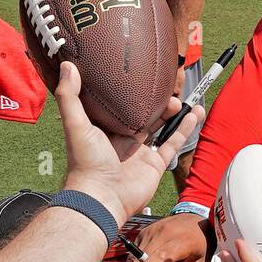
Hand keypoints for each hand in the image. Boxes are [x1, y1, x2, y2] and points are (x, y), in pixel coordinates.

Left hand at [56, 62, 202, 224]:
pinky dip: (184, 129)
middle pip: (142, 116)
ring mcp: (140, 153)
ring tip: (182, 98)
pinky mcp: (155, 165)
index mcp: (104, 129)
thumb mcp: (75, 124)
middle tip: (164, 87)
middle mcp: (123, 140)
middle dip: (154, 102)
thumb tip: (67, 65)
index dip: (129, 92)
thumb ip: (69, 96)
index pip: (118, 106)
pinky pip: (172, 144)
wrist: (102, 197)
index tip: (140, 76)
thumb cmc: (85, 163)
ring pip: (161, 128)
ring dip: (173, 113)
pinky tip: (194, 114)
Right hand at [129, 210, 213, 261]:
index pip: (162, 256)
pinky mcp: (145, 231)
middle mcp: (165, 232)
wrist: (195, 220)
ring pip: (136, 254)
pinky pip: (136, 249)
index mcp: (183, 241)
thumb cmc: (200, 245)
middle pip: (144, 256)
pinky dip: (135, 261)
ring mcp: (153, 230)